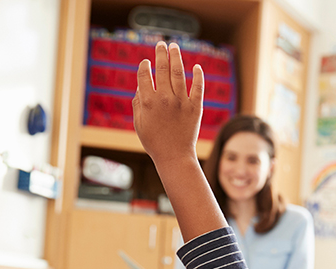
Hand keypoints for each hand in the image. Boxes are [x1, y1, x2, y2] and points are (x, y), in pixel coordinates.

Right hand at [133, 42, 203, 169]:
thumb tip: (140, 86)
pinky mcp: (195, 107)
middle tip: (161, 44)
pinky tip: (196, 67)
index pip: (144, 75)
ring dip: (176, 56)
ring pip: (179, 72)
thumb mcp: (139, 124)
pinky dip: (198, 75)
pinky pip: (198, 86)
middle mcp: (165, 98)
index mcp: (148, 102)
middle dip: (160, 53)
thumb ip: (138, 103)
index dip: (144, 66)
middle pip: (162, 68)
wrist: (174, 157)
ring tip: (174, 47)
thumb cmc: (154, 142)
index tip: (146, 63)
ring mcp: (181, 101)